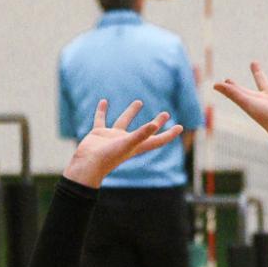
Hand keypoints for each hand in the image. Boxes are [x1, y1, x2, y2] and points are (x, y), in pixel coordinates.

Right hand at [61, 99, 182, 188]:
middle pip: (146, 130)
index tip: (180, 127)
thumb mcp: (127, 144)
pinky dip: (102, 111)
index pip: (157, 140)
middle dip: (156, 123)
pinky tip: (104, 101)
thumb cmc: (108, 158)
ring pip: (124, 121)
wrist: (87, 165)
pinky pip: (101, 119)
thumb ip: (141, 134)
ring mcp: (112, 137)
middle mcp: (127, 141)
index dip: (169, 134)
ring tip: (139, 101)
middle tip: (166, 113)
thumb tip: (154, 125)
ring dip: (131, 112)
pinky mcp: (99, 133)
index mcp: (137, 146)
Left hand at [213, 47, 267, 141]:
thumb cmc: (265, 115)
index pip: (243, 90)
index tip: (227, 80)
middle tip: (253, 62)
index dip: (234, 86)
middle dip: (258, 72)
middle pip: (263, 80)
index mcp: (257, 99)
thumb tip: (215, 85)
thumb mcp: (245, 101)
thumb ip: (231, 92)